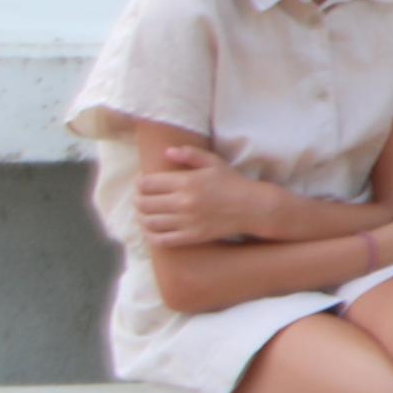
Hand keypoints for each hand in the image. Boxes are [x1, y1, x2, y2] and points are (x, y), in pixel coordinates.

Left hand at [133, 145, 274, 246]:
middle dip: (139, 200)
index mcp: (186, 182)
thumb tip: (166, 152)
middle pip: (144, 203)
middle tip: (142, 200)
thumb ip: (190, 154)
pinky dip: (151, 235)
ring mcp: (186, 221)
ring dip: (142, 217)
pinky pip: (161, 239)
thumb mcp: (214, 162)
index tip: (145, 184)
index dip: (141, 183)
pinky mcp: (191, 236)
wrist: (253, 208)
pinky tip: (153, 230)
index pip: (146, 184)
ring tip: (146, 214)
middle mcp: (183, 202)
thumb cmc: (233, 183)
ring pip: (149, 222)